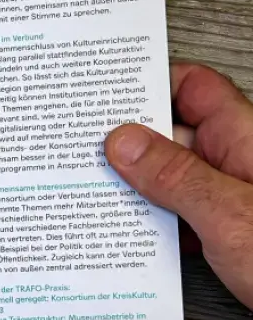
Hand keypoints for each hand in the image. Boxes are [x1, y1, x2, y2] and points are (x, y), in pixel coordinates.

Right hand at [105, 63, 252, 308]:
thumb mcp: (229, 216)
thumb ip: (174, 176)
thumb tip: (124, 141)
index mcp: (246, 138)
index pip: (193, 87)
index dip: (150, 83)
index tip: (103, 93)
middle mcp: (240, 162)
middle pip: (175, 133)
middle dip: (129, 142)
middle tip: (82, 150)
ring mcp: (235, 198)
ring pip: (174, 178)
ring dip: (138, 188)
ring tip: (95, 195)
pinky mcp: (231, 235)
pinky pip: (182, 214)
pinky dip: (155, 222)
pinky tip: (130, 236)